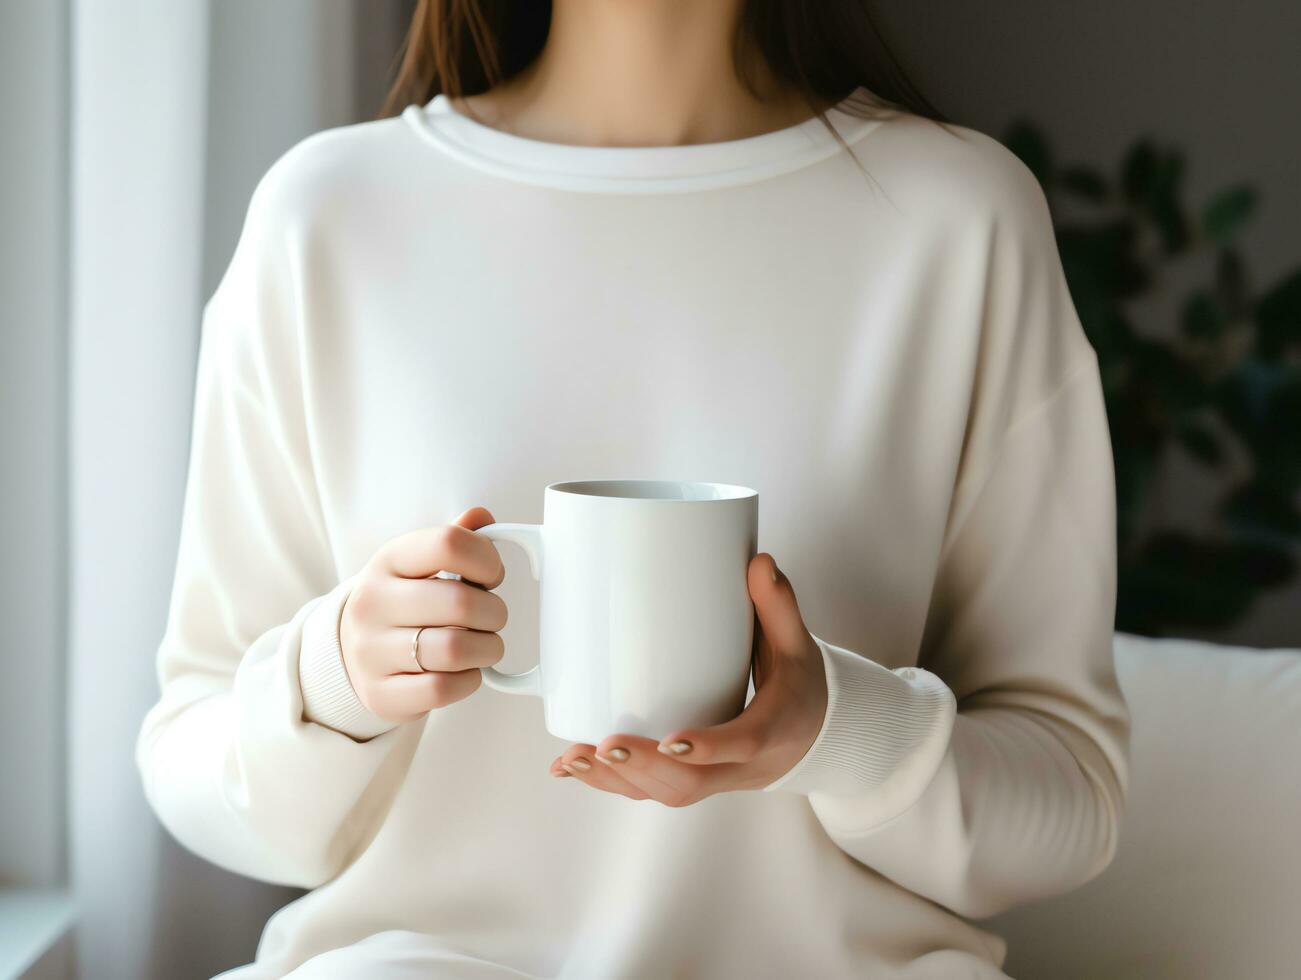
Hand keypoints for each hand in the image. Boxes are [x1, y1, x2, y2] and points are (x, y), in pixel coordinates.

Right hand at [339, 506, 506, 722]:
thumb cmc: (401, 603)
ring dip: (487, 649)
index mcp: (388, 560)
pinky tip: (464, 670)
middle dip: (494, 612)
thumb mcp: (418, 563)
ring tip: (483, 644)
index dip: (487, 560)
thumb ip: (454, 539)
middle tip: (492, 617)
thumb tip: (482, 517)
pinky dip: (469, 680)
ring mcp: (371, 651)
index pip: (448, 544)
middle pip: (461, 603)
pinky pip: (443, 689)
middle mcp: (373, 603)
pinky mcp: (380, 693)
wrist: (350, 653)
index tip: (492, 576)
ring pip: (456, 650)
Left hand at [549, 553, 827, 804]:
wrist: (811, 734)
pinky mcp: (692, 779)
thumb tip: (758, 561)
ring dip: (616, 781)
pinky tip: (569, 768)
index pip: (743, 744)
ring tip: (573, 758)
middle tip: (604, 745)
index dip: (707, 748)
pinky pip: (650, 792)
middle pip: (691, 783)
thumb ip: (778, 605)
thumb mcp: (797, 644)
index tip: (671, 741)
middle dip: (643, 768)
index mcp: (774, 730)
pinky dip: (609, 783)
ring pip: (665, 793)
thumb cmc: (799, 684)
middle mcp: (741, 766)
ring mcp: (714, 778)